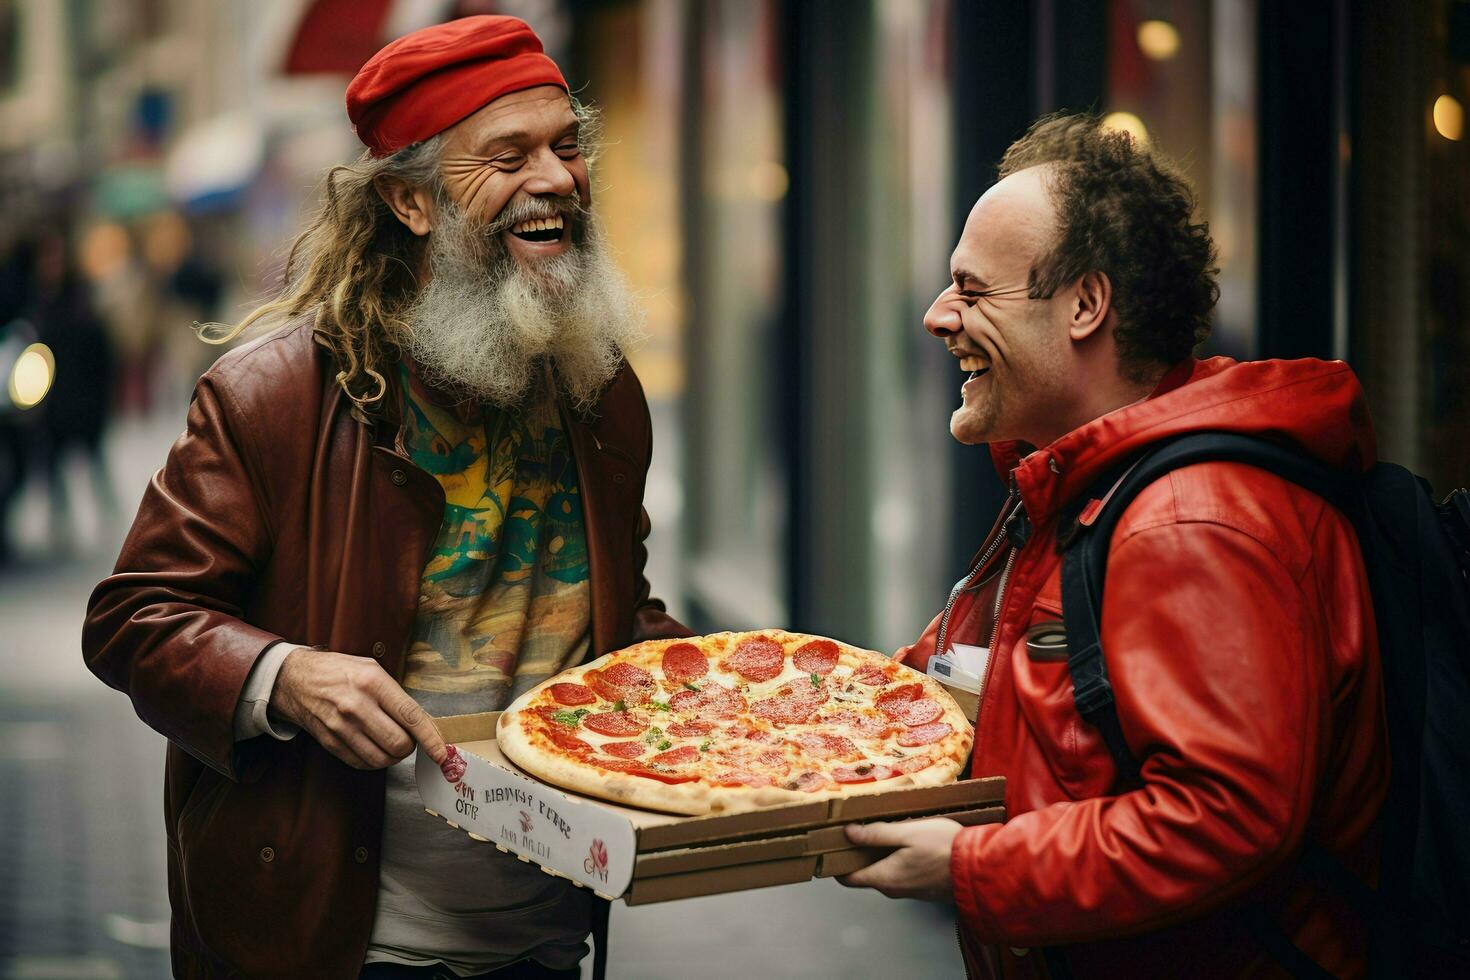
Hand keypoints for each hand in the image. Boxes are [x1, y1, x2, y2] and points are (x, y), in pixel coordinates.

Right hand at [270, 647, 446, 769]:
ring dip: (393, 756)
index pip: (411, 716)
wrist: (294, 679)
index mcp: (373, 682)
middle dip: (411, 747)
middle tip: (408, 737)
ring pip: (382, 759)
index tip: (442, 753)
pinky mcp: (330, 742)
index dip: (430, 739)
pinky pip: (362, 763)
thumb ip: (396, 694)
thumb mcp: (371, 668)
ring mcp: (341, 727)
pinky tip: (374, 747)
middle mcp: (357, 705)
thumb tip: (424, 723)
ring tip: (391, 742)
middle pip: (399, 744)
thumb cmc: (339, 671)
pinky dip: (374, 761)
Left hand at [835, 817, 963, 901]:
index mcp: (884, 877)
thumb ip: (876, 833)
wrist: (980, 869)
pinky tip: (906, 839)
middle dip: (859, 853)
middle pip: (865, 873)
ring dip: (880, 854)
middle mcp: (893, 889)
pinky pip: (902, 873)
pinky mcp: (924, 888)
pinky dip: (897, 858)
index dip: (835, 863)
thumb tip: (848, 833)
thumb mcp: (908, 833)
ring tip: (883, 828)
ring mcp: (910, 891)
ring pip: (885, 871)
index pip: (847, 878)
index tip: (831, 845)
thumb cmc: (944, 849)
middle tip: (857, 828)